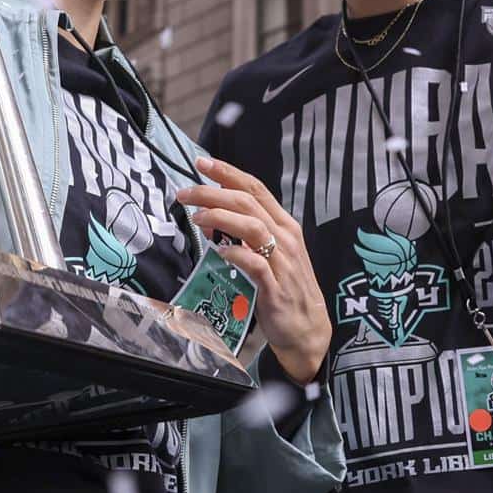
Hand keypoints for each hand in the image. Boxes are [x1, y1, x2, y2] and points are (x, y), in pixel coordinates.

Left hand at [177, 156, 330, 383]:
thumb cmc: (284, 289)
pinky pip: (255, 263)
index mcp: (284, 225)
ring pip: (252, 226)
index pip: (255, 188)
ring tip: (196, 218)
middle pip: (248, 202)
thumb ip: (241, 235)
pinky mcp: (276, 287)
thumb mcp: (266, 255)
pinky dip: (236, 254)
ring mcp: (282, 261)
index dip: (228, 173)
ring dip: (221, 218)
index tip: (202, 162)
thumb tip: (208, 218)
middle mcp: (286, 237)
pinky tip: (220, 252)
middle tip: (185, 193)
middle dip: (213, 193)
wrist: (307, 330)